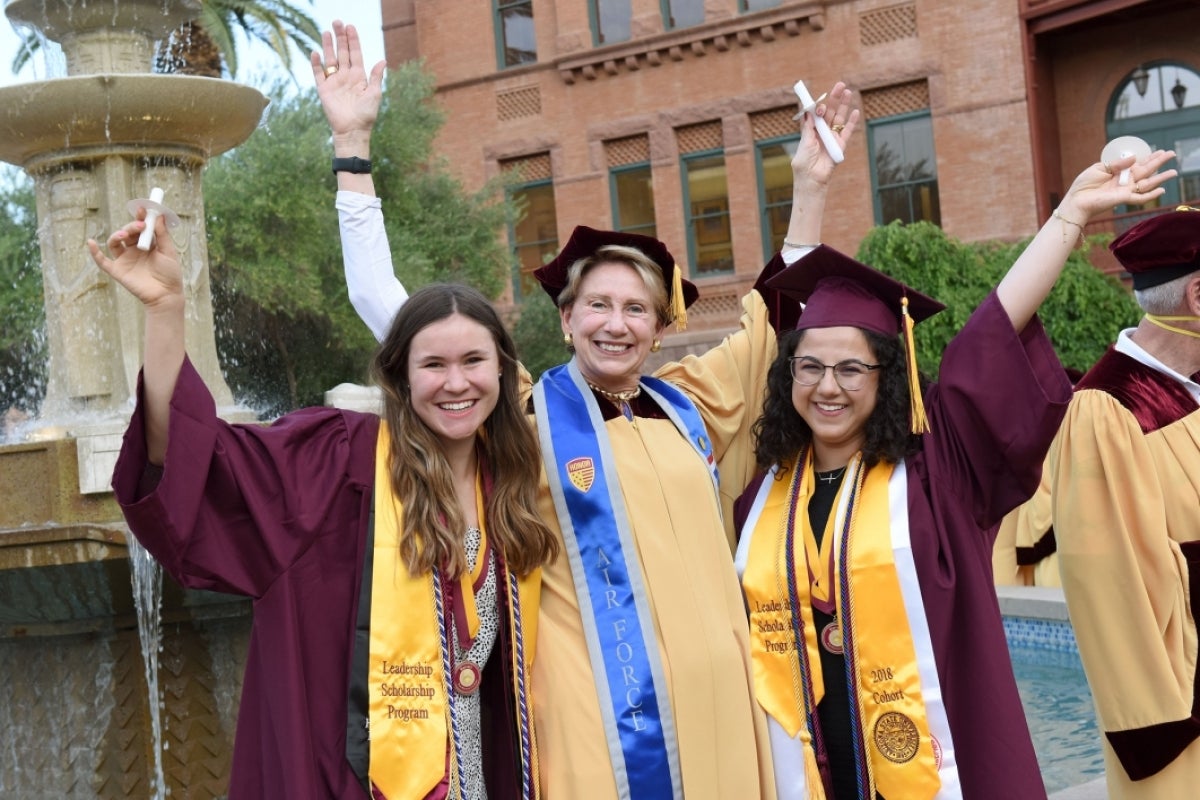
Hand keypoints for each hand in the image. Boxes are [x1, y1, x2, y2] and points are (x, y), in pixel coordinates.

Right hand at [87, 211, 181, 309]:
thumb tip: (159, 214)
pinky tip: (91, 243)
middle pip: (128, 232)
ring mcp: (125, 259)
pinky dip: (95, 252)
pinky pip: (102, 261)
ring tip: (124, 234)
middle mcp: (134, 249)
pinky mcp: (118, 270)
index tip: (143, 209)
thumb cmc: (170, 274)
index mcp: (147, 244)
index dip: (140, 217)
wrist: (166, 295)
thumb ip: (162, 234)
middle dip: (132, 226)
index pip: (140, 227)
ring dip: (117, 235)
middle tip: (140, 225)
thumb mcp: (168, 251)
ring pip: (115, 242)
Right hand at [312, 20, 386, 146]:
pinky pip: (318, 74)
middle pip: (342, 52)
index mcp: (359, 76)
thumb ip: (376, 77)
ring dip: (328, 46)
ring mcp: (334, 82)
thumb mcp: (374, 94)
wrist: (353, 130)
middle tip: (337, 22)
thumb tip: (382, 60)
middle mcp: (346, 76)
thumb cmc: (366, 114)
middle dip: (340, 37)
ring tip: (326, 32)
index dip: (353, 40)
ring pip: (330, 59)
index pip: (355, 54)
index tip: (350, 27)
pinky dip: (316, 64)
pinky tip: (316, 53)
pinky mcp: (324, 90)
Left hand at [792, 81, 859, 187]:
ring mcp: (832, 138)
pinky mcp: (840, 146)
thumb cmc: (804, 163)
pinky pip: (847, 132)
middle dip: (834, 99)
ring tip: (848, 92)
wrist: (812, 179)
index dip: (817, 104)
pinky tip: (855, 111)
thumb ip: (808, 128)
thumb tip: (808, 111)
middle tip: (840, 85)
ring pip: (839, 118)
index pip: (815, 114)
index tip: (818, 96)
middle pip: (830, 112)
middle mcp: (822, 133)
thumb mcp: (804, 143)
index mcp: (811, 131)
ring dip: (844, 105)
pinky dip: (852, 122)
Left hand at [1059, 150, 1177, 221]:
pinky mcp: (1123, 199)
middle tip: (1171, 154)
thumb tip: (1135, 157)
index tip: (1160, 151)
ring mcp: (1125, 191)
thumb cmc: (1083, 185)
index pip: (1138, 164)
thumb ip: (1117, 164)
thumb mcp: (1099, 168)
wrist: (1076, 200)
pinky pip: (1140, 198)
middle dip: (1159, 163)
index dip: (1149, 157)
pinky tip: (1161, 190)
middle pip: (1146, 171)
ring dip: (1161, 178)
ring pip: (1147, 184)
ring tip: (1174, 172)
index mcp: (1119, 173)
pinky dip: (1151, 195)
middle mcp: (1124, 182)